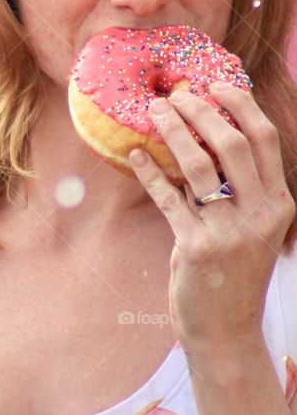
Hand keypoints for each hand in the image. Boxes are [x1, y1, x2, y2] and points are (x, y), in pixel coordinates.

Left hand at [129, 84, 295, 349]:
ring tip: (153, 112)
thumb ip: (240, 188)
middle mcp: (261, 215)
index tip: (215, 83)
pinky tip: (134, 155)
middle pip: (234, 143)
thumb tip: (208, 136)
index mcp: (279, 204)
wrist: (225, 331)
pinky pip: (168, 198)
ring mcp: (229, 232)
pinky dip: (149, 172)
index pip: (265, 139)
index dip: (240, 105)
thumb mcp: (251, 229)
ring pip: (199, 165)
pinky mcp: (196, 247)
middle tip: (176, 94)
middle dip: (202, 110)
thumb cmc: (233, 273)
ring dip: (173, 131)